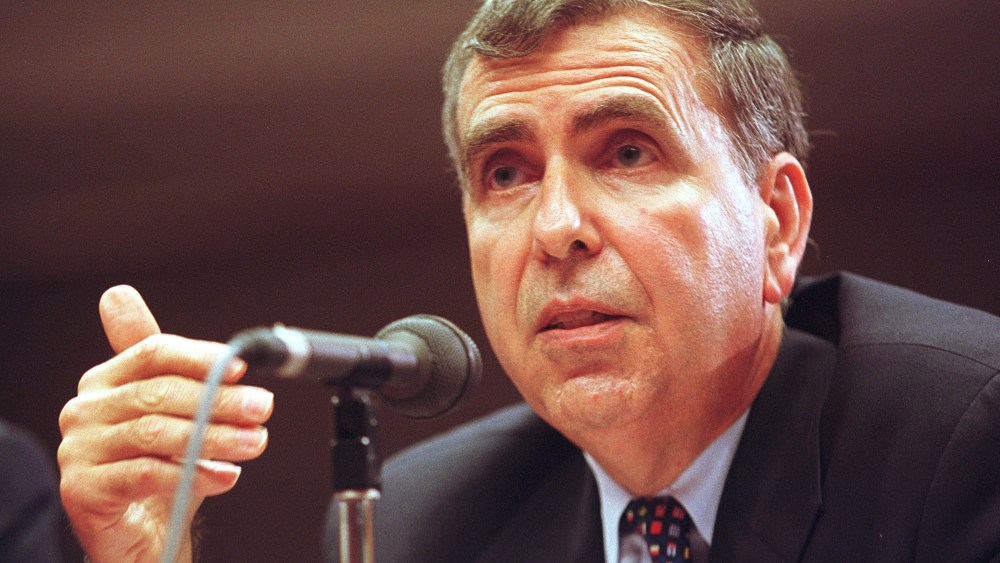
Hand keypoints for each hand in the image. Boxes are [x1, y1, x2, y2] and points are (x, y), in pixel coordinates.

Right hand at [58, 286, 273, 562]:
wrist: (139, 533)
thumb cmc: (161, 468)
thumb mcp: (176, 415)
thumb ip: (186, 375)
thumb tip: (207, 336)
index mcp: (105, 381)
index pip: (153, 352)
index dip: (200, 357)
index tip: (241, 367)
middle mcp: (83, 410)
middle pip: (159, 393)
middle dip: (218, 400)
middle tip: (262, 407)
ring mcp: (78, 449)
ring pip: (155, 433)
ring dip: (214, 437)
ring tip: (254, 442)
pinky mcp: (81, 489)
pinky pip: (145, 474)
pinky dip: (192, 474)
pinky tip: (226, 476)